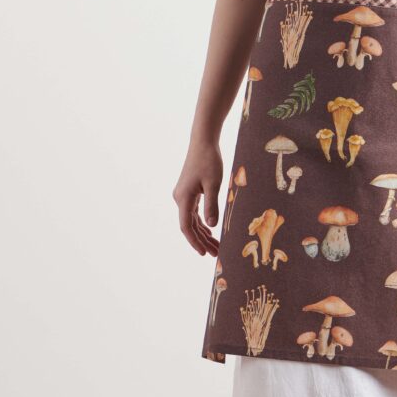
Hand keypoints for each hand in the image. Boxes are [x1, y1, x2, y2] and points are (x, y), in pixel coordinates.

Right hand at [172, 140, 223, 256]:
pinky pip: (194, 212)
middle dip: (202, 241)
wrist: (203, 142)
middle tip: (216, 254)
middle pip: (190, 226)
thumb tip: (211, 226)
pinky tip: (210, 230)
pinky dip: (202, 222)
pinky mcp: (189, 191)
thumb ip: (212, 205)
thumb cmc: (209, 161)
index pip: (186, 227)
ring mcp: (183, 195)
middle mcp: (180, 198)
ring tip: (216, 246)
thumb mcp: (213, 184)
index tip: (204, 253)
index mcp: (183, 198)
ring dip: (203, 233)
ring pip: (192, 220)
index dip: (195, 241)